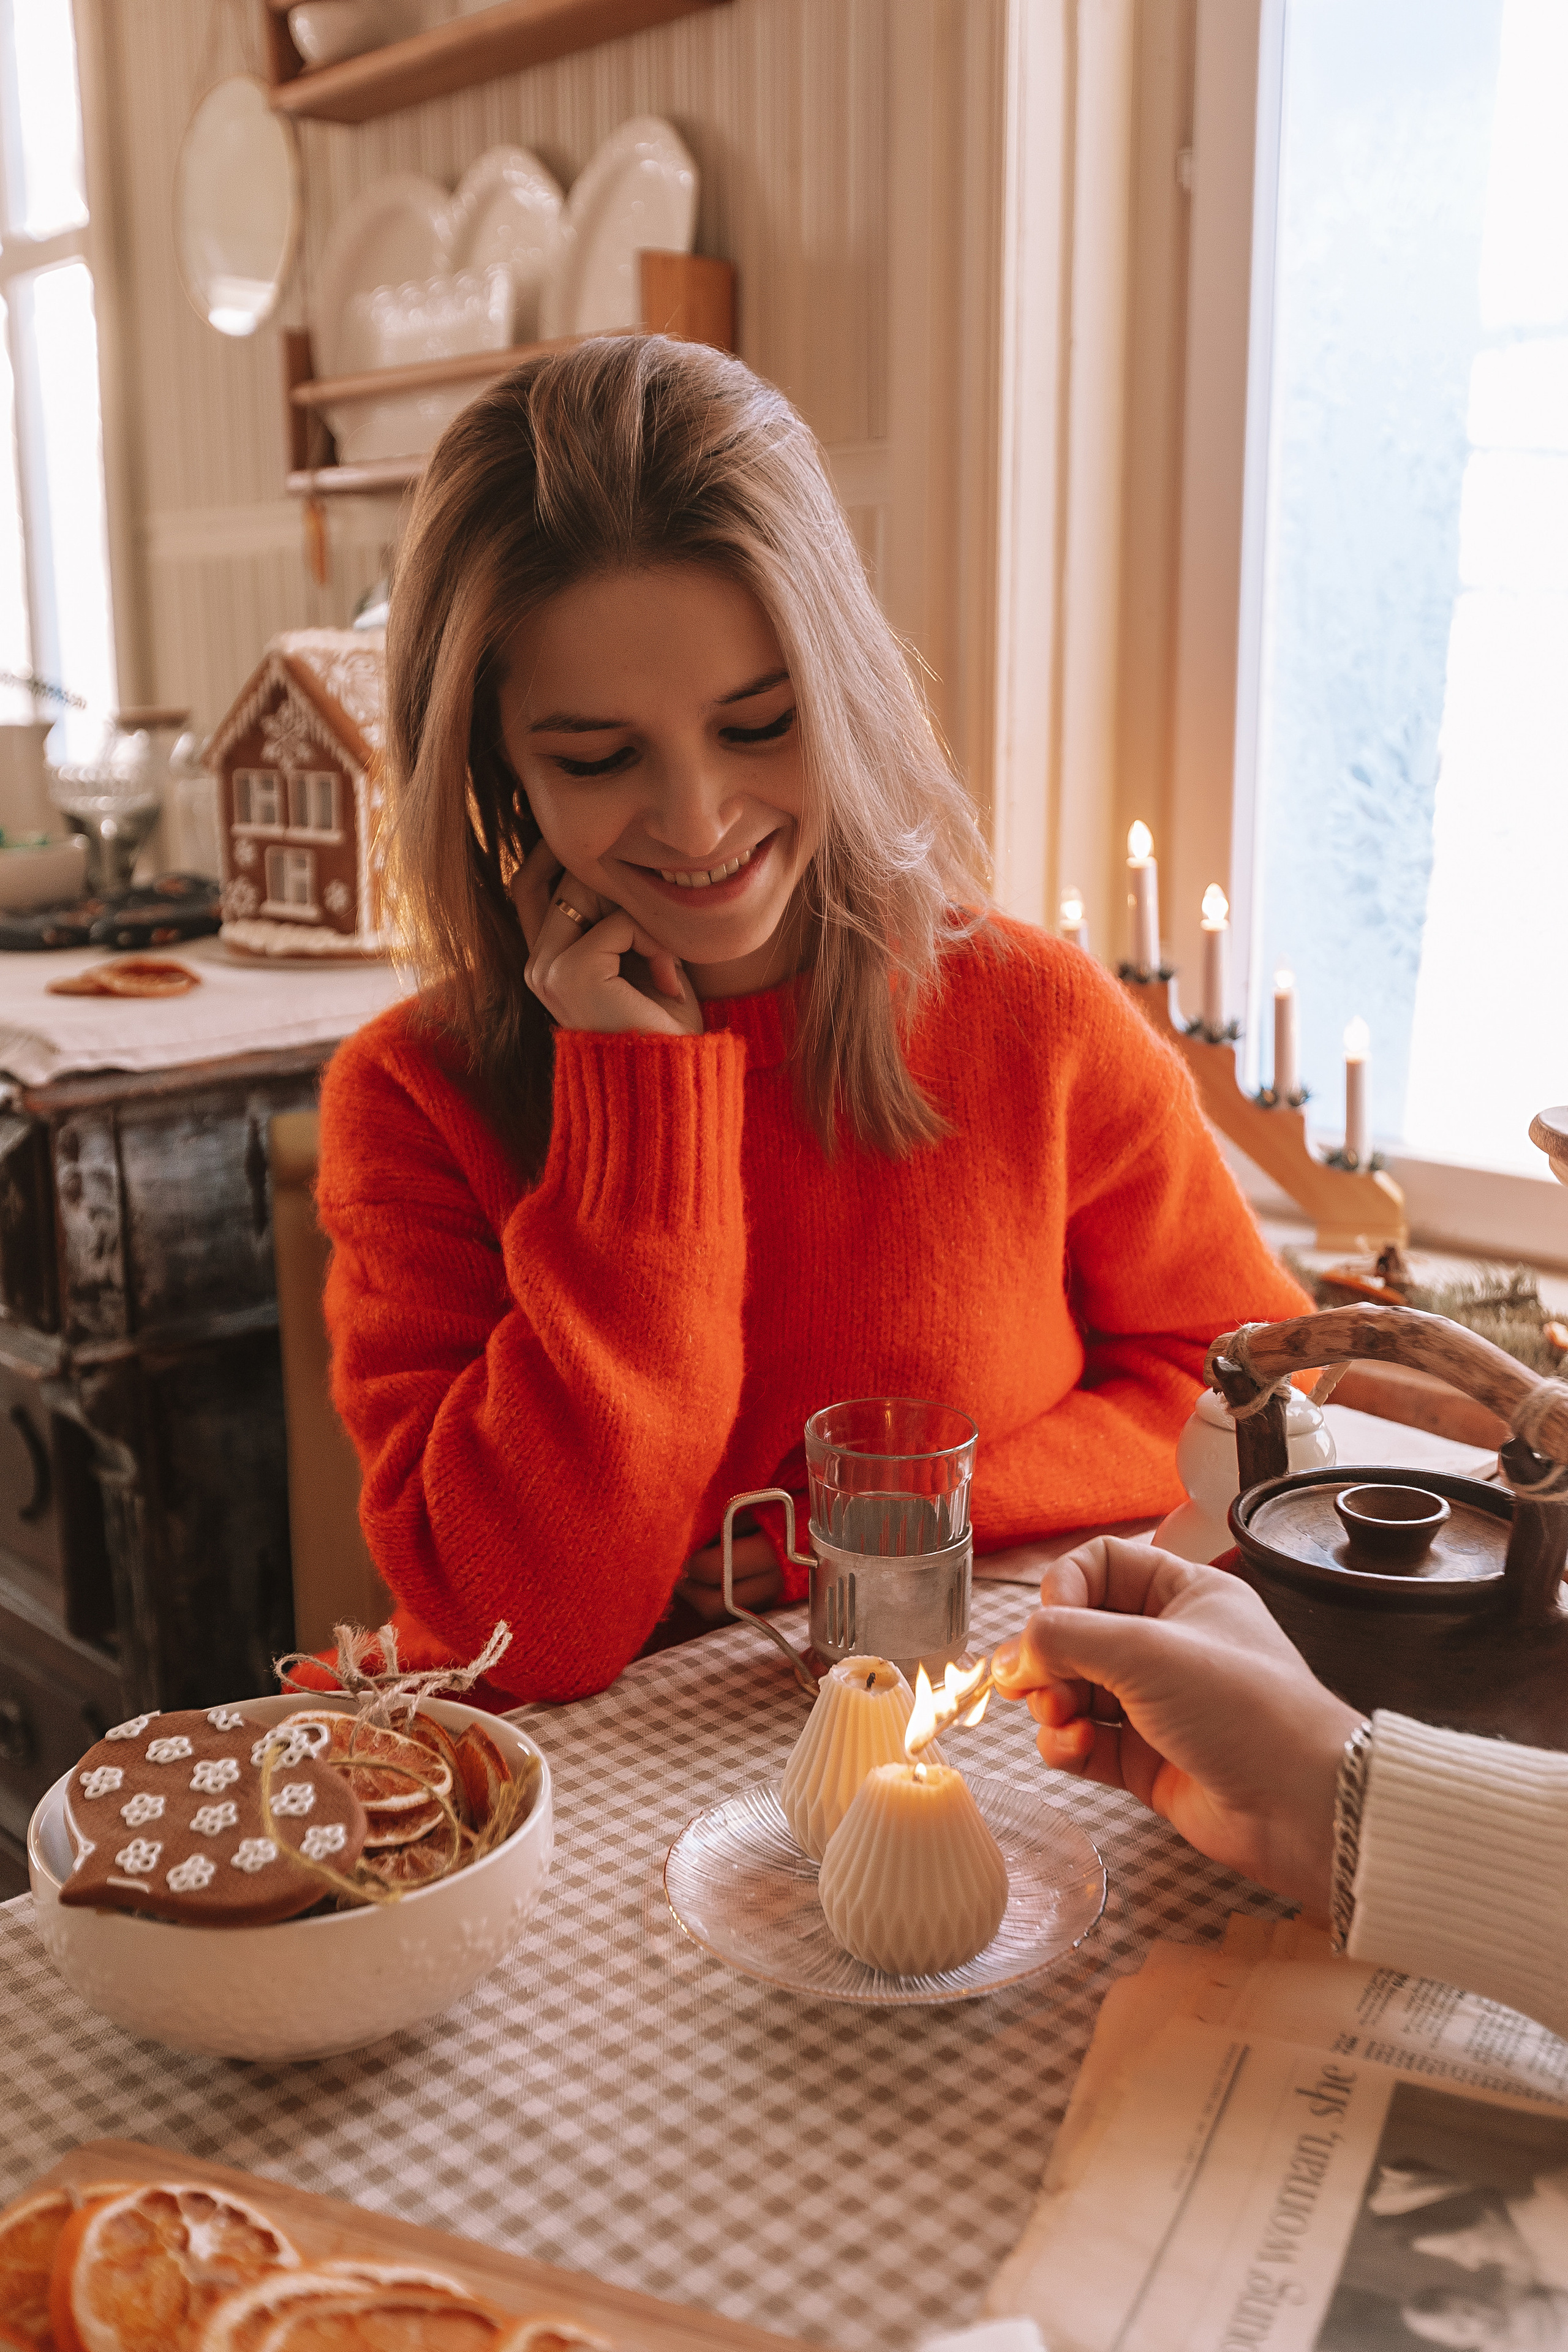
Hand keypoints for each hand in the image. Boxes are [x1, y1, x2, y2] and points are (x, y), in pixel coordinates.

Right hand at [510, 837, 702, 1035]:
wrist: (670, 1078)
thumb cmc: (662, 1026)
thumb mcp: (635, 960)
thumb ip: (616, 917)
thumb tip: (616, 860)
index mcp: (546, 963)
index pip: (529, 886)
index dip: (551, 854)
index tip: (596, 840)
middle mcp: (536, 966)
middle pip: (564, 881)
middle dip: (619, 889)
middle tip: (661, 941)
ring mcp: (546, 970)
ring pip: (590, 893)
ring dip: (642, 920)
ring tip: (667, 967)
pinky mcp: (570, 973)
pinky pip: (620, 923)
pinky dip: (655, 944)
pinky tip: (668, 982)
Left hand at [674, 1520, 784, 1625]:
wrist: (807, 1532)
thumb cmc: (771, 1516)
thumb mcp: (747, 1514)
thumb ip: (722, 1531)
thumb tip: (692, 1551)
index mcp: (765, 1552)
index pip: (717, 1570)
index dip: (695, 1566)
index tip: (687, 1559)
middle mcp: (770, 1582)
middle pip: (717, 1604)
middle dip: (692, 1592)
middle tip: (682, 1578)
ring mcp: (771, 1600)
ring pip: (724, 1614)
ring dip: (701, 1600)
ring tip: (692, 1583)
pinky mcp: (769, 1608)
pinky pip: (735, 1614)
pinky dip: (718, 1604)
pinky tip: (710, 1589)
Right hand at [990, 1538, 1360, 1910]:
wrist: (1300, 1806)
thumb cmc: (1248, 1711)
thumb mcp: (1148, 1650)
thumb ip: (1067, 1637)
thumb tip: (1013, 1653)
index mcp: (1184, 1595)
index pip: (1100, 1565)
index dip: (1063, 1589)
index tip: (1048, 1623)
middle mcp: (1169, 1644)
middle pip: (1077, 1632)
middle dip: (1047, 1656)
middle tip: (1032, 1682)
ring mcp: (1156, 1704)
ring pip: (1073, 1689)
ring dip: (1051, 1702)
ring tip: (1058, 1717)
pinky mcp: (1146, 1759)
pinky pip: (1083, 1741)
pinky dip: (1064, 1744)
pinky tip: (1068, 1747)